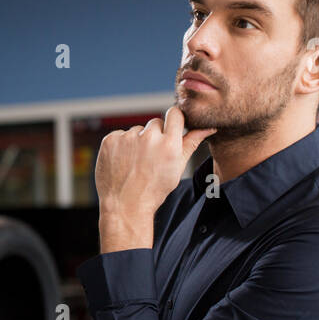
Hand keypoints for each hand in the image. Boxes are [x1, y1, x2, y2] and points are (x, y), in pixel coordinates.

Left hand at [95, 105, 214, 250]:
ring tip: (135, 163)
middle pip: (155, 123)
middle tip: (150, 157)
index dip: (173, 121)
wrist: (125, 205)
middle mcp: (149, 138)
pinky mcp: (110, 140)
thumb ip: (191, 143)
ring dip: (136, 142)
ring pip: (136, 131)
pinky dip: (120, 146)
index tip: (171, 129)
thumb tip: (208, 128)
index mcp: (169, 144)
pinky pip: (119, 135)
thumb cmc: (154, 189)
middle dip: (155, 136)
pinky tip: (122, 162)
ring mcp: (127, 138)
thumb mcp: (178, 168)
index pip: (175, 114)